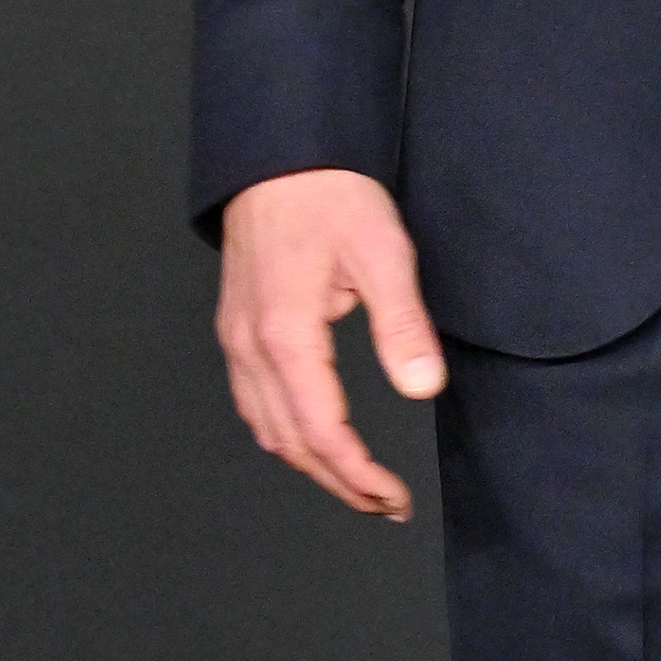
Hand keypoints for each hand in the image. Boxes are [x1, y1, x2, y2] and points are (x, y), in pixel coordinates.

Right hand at [216, 169, 447, 520]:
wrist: (279, 156)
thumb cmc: (330, 196)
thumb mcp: (383, 253)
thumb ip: (402, 324)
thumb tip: (422, 387)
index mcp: (285, 335)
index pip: (321, 431)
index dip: (358, 475)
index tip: (394, 498)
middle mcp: (251, 347)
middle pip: (290, 443)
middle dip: (338, 483)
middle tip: (386, 505)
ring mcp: (237, 339)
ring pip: (266, 428)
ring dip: (311, 464)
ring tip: (359, 485)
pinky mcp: (238, 329)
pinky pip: (253, 402)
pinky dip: (286, 434)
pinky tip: (315, 440)